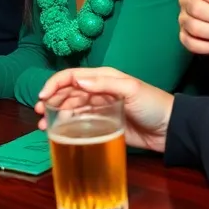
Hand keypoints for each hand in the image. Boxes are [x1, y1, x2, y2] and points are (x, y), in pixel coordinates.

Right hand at [36, 67, 173, 152]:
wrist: (169, 129)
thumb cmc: (152, 104)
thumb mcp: (131, 89)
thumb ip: (104, 84)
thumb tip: (77, 81)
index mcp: (104, 78)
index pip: (72, 76)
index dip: (55, 84)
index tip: (42, 96)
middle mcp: (98, 91)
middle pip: (68, 92)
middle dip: (51, 100)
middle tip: (39, 112)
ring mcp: (99, 108)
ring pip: (71, 107)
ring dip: (55, 114)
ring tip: (43, 125)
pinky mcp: (102, 125)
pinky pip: (80, 122)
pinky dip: (66, 125)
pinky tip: (57, 132)